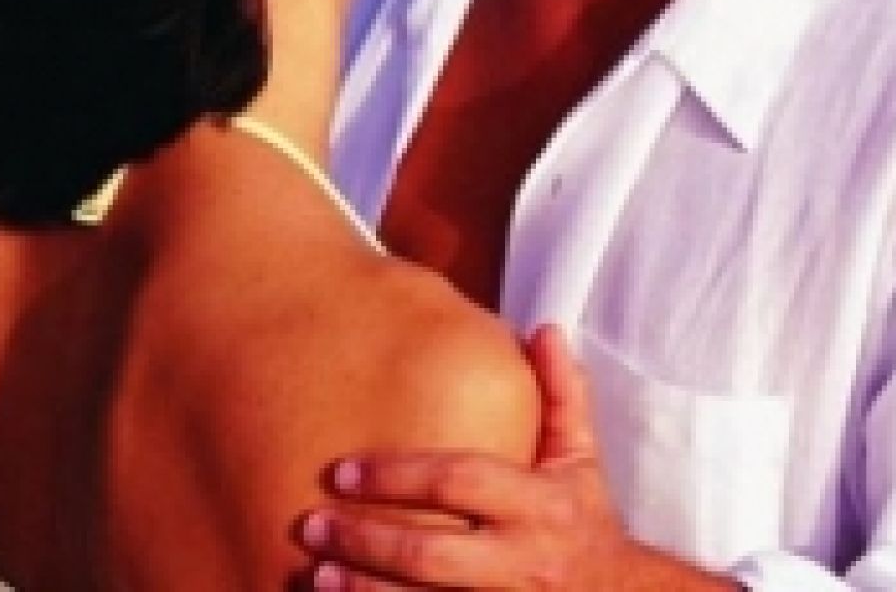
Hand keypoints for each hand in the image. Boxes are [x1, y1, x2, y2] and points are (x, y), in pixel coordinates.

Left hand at [301, 324, 732, 589]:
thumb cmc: (584, 520)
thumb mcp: (580, 457)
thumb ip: (561, 393)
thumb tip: (545, 329)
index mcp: (539, 503)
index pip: (462, 480)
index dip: (399, 475)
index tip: (343, 470)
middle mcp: (521, 559)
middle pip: (432, 555)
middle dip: (367, 542)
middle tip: (311, 523)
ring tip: (312, 576)